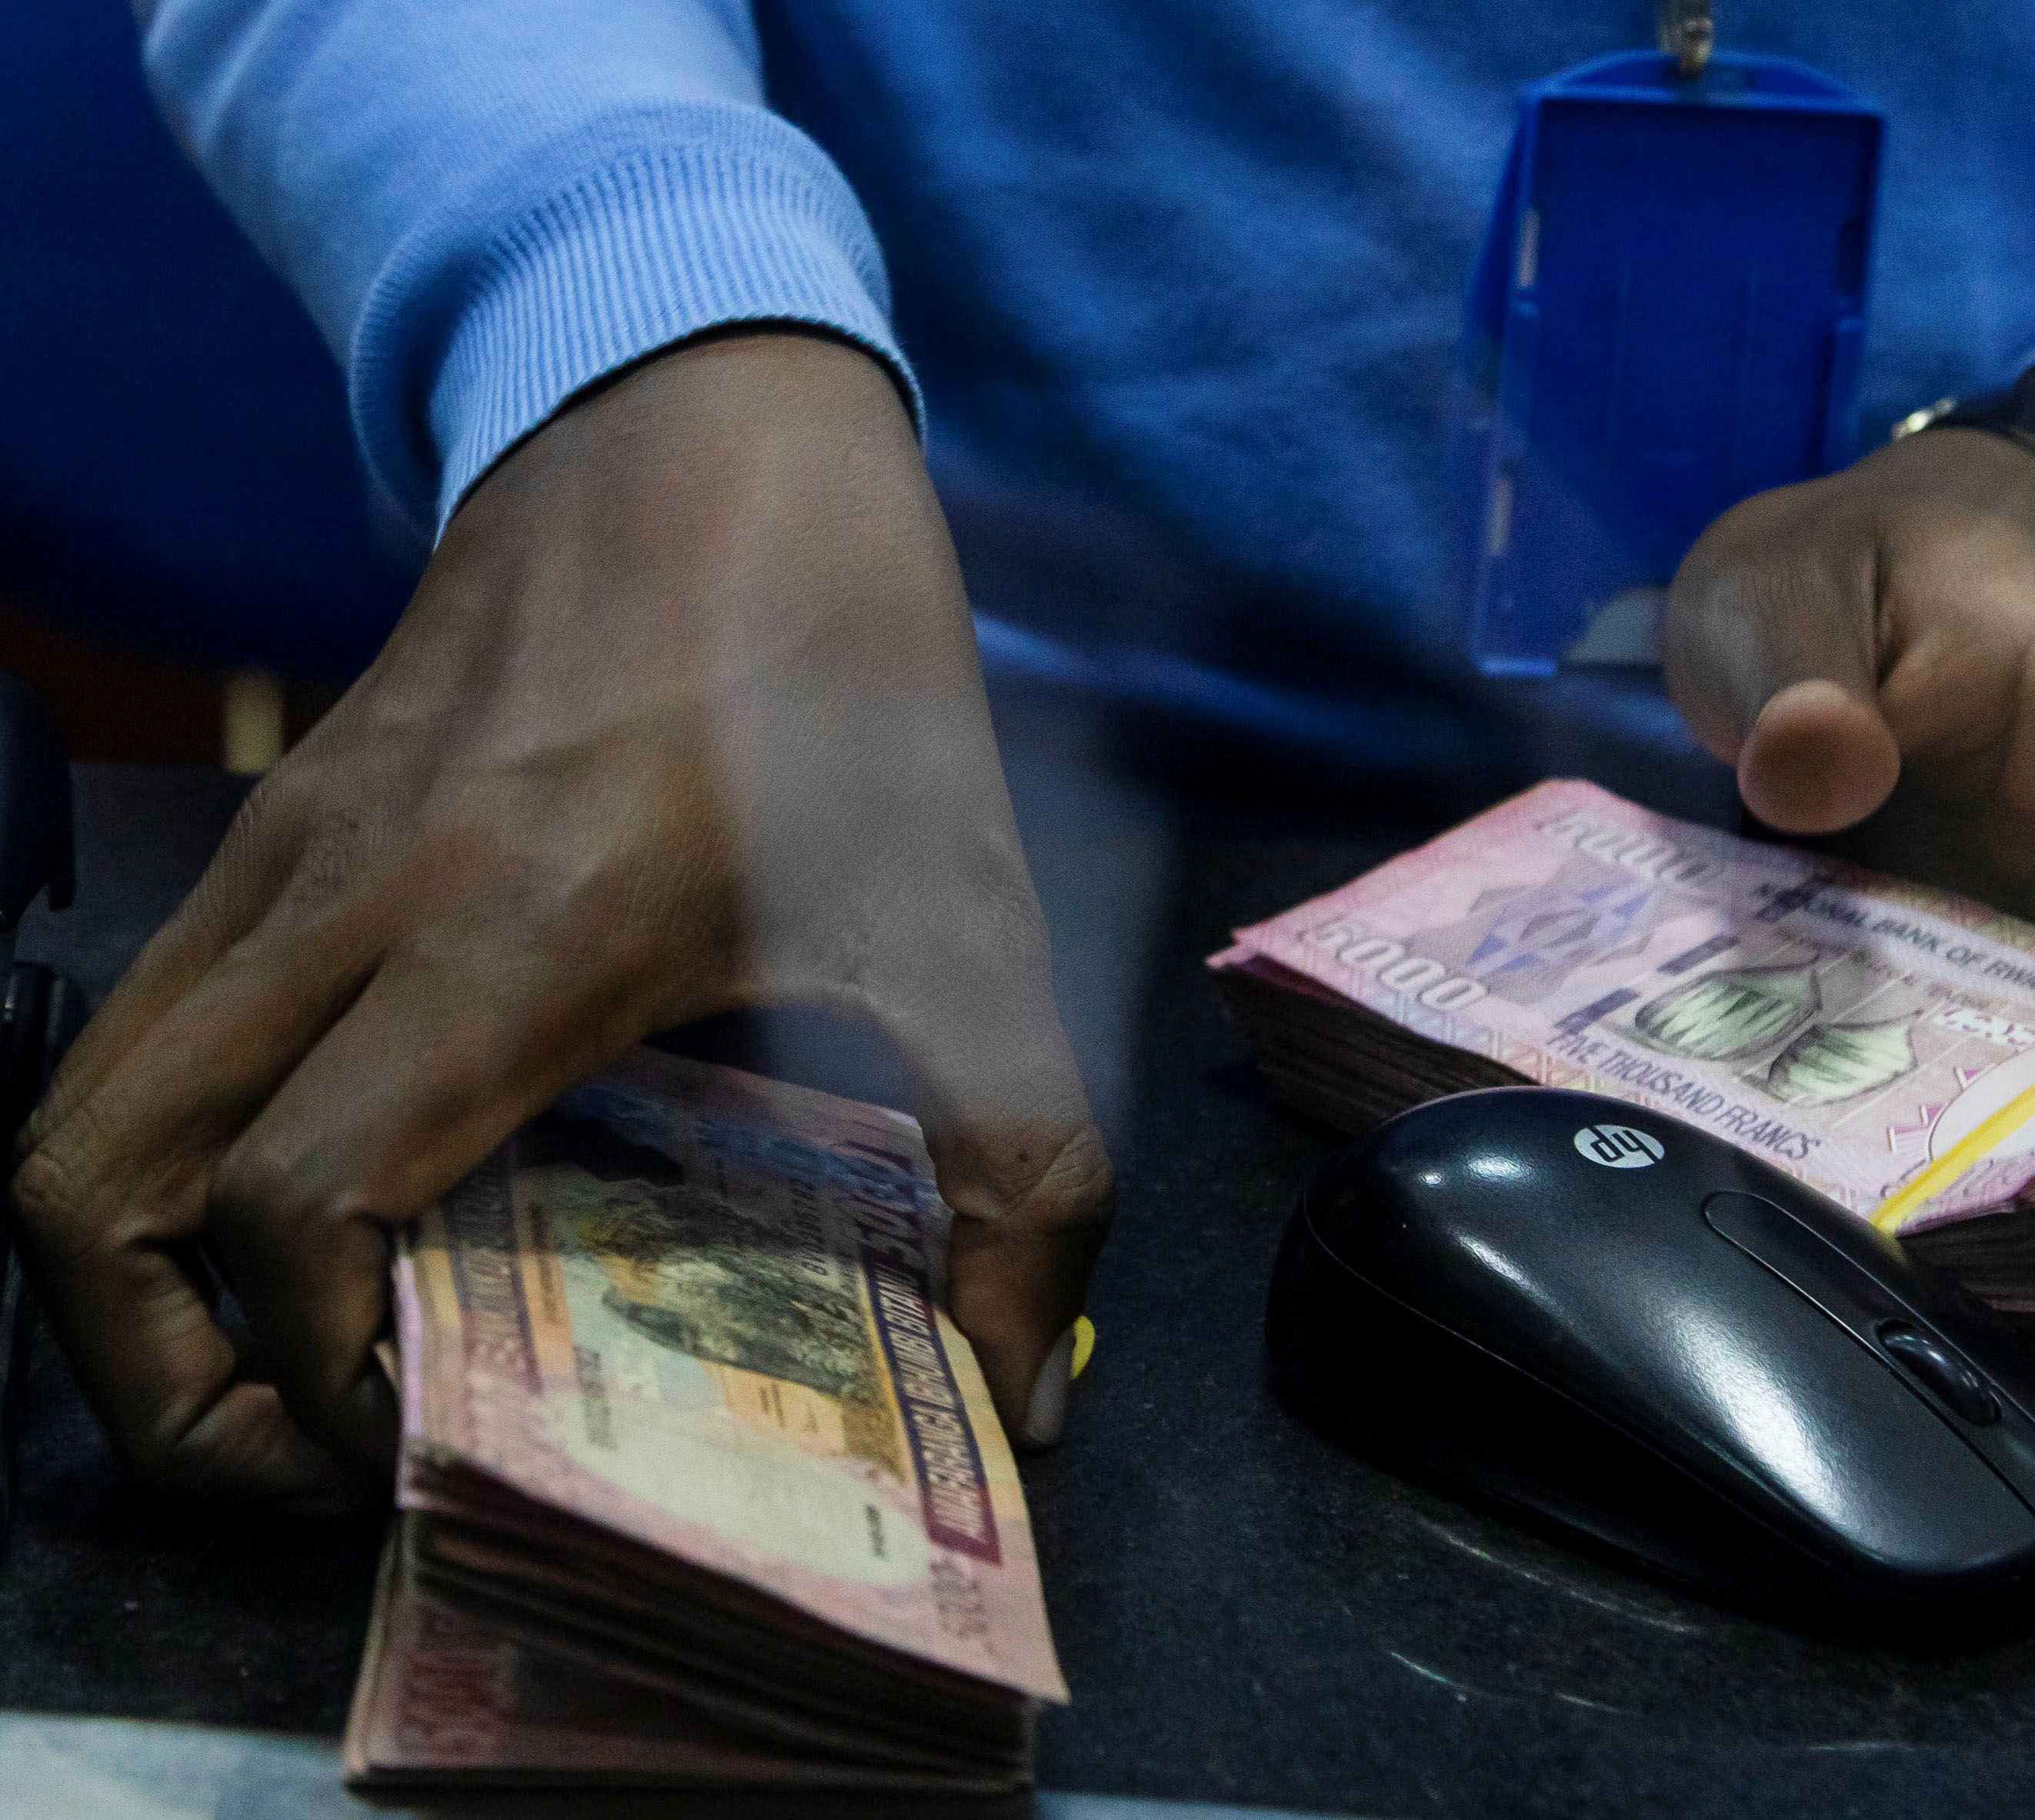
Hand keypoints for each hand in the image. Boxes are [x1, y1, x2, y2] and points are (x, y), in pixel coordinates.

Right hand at [12, 332, 1109, 1504]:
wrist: (707, 430)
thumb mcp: (976, 929)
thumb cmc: (843, 683)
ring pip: (75, 1117)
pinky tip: (318, 1215)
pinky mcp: (266, 831)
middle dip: (167, 1388)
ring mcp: (279, 859)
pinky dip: (165, 1167)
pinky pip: (135, 1036)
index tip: (436, 1444)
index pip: (299, 1205)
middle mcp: (351, 904)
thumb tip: (1021, 1401)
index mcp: (519, 936)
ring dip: (132, 1287)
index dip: (326, 1375)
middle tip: (313, 1461)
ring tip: (283, 1378)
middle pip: (96, 1194)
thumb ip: (1025, 1175)